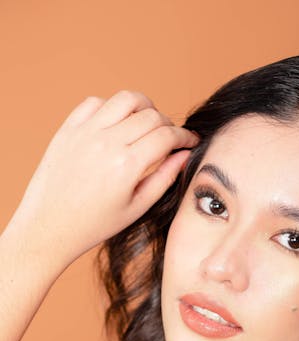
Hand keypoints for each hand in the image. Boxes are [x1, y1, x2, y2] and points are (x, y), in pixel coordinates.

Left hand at [5, 90, 199, 264]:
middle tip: (169, 139)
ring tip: (145, 124)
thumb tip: (184, 155)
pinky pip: (96, 101)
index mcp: (127, 166)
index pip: (167, 136)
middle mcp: (107, 142)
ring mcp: (86, 132)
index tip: (190, 141)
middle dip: (167, 124)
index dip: (185, 136)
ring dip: (143, 107)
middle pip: (151, 115)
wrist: (48, 225)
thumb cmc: (93, 224)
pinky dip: (112, 108)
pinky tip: (116, 125)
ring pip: (126, 99)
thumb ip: (164, 178)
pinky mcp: (69, 128)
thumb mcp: (136, 207)